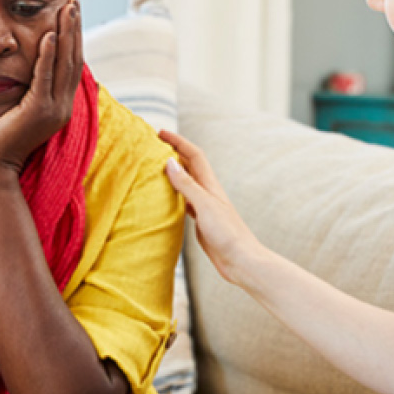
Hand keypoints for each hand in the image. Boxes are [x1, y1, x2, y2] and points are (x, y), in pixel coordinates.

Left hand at [0, 0, 81, 172]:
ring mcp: (53, 110)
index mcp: (60, 104)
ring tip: (67, 9)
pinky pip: (45, 78)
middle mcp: (62, 106)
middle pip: (74, 60)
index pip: (71, 64)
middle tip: (74, 1)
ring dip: (66, 34)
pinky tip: (48, 35)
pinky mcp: (38, 112)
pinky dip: (47, 56)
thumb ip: (28, 87)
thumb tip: (27, 66)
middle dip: (75, 29)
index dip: (74, 36)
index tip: (72, 11)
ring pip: (64, 65)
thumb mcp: (19, 107)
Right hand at [159, 130, 264, 286]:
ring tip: (152, 167)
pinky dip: (172, 195)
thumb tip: (169, 162)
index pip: (193, 154)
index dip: (178, 141)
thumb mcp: (205, 205)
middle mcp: (207, 192)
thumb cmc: (227, 233)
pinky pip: (183, 202)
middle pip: (188, 166)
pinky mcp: (201, 221)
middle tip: (152, 146)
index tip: (160, 132)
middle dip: (172, 153)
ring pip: (185, 183)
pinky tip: (163, 198)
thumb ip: (187, 185)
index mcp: (210, 185)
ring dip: (171, 173)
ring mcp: (204, 207)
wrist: (241, 260)